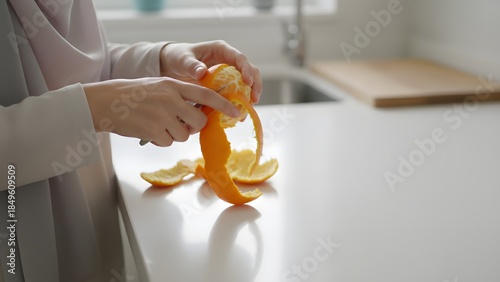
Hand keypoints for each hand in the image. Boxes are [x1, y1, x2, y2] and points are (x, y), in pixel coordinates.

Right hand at [83, 77, 240, 146]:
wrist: (105, 101)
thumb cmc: (133, 94)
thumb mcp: (159, 86)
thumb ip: (179, 96)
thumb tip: (200, 113)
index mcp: (173, 85)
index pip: (206, 94)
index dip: (224, 104)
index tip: (237, 112)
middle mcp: (170, 99)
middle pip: (199, 121)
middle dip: (194, 127)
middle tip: (181, 123)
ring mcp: (162, 115)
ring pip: (184, 135)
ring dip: (173, 134)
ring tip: (156, 123)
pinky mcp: (153, 130)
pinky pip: (168, 142)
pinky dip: (160, 139)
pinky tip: (148, 129)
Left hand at [160, 41, 261, 102]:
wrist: (172, 65)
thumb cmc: (178, 57)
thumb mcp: (183, 60)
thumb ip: (192, 65)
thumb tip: (202, 72)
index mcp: (221, 50)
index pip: (239, 58)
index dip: (247, 70)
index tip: (248, 83)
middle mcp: (228, 60)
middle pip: (249, 71)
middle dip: (255, 85)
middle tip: (254, 100)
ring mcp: (228, 73)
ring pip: (246, 84)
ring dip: (249, 97)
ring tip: (247, 111)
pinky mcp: (225, 85)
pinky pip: (236, 94)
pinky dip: (238, 104)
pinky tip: (237, 116)